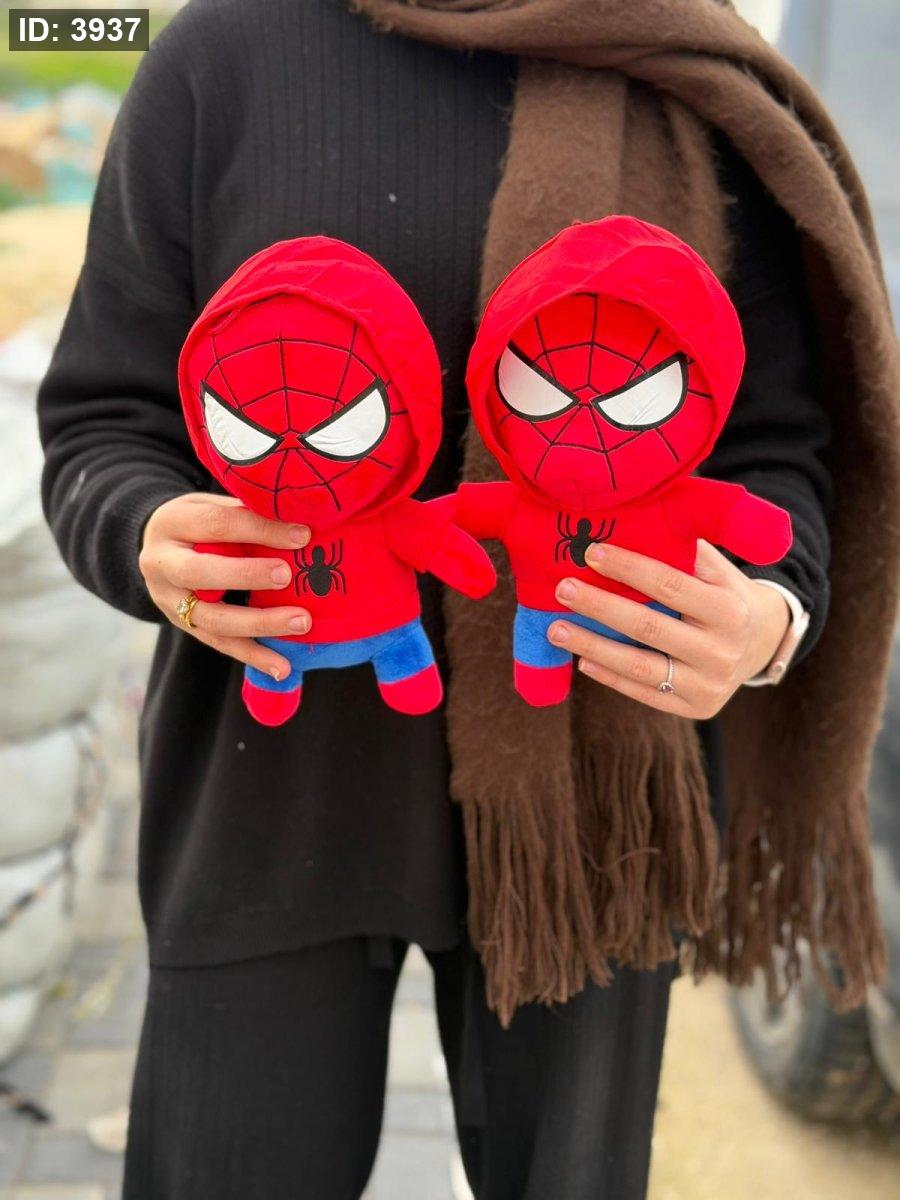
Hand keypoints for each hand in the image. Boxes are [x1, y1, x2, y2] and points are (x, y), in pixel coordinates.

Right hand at [140, 493, 311, 680]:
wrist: (157, 545)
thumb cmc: (199, 522)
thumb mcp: (213, 506)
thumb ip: (246, 514)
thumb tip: (300, 524)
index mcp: (171, 523)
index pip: (216, 524)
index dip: (259, 529)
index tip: (301, 534)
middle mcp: (161, 564)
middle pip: (199, 573)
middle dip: (245, 575)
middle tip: (287, 576)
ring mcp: (169, 601)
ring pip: (212, 619)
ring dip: (259, 624)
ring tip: (301, 623)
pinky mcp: (183, 626)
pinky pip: (219, 644)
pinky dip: (253, 657)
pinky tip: (282, 667)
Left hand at [549, 540, 790, 718]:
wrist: (762, 643)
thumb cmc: (725, 594)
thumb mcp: (718, 568)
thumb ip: (684, 547)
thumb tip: (632, 516)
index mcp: (729, 609)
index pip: (670, 585)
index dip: (629, 568)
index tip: (591, 552)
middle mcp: (722, 651)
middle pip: (648, 627)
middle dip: (600, 606)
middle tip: (562, 590)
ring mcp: (709, 685)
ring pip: (640, 667)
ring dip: (592, 647)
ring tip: (556, 629)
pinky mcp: (696, 708)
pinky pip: (644, 693)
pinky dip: (609, 676)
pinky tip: (581, 659)